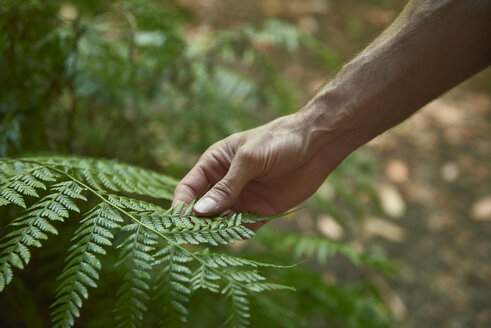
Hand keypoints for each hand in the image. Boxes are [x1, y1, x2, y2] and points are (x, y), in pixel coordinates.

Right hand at [172, 113, 346, 228]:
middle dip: (196, 223)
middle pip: (203, 208)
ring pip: (221, 221)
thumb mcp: (249, 160)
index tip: (177, 223)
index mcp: (215, 163)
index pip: (190, 187)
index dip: (181, 205)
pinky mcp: (261, 210)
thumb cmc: (278, 140)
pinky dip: (237, 234)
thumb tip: (199, 211)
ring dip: (216, 232)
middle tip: (191, 239)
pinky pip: (244, 227)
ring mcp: (243, 198)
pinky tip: (234, 238)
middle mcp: (225, 183)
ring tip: (210, 241)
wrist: (316, 144)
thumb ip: (226, 187)